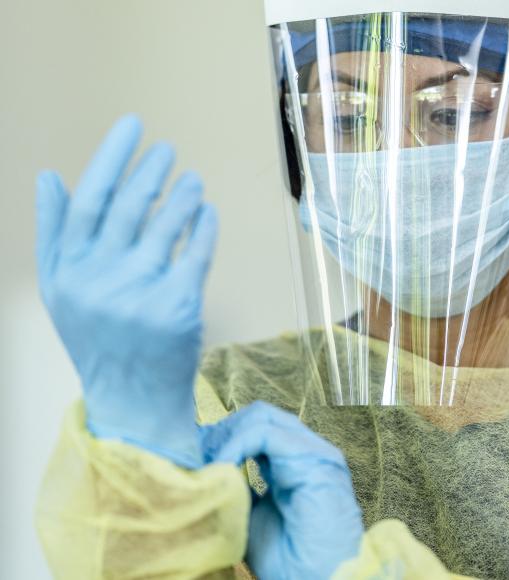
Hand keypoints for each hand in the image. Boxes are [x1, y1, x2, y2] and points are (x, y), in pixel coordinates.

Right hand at [36, 115, 217, 467]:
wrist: (132, 398)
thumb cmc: (98, 337)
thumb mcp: (61, 290)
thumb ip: (54, 233)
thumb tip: (48, 176)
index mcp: (69, 271)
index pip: (90, 199)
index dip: (112, 157)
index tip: (133, 125)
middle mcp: (100, 280)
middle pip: (129, 208)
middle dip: (151, 170)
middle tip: (168, 150)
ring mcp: (142, 295)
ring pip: (167, 226)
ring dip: (183, 195)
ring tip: (192, 180)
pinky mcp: (181, 309)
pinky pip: (197, 254)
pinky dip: (204, 227)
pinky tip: (208, 211)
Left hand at [203, 402, 363, 579]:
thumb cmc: (288, 559)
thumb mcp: (251, 513)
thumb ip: (236, 485)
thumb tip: (207, 464)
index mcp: (294, 462)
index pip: (257, 427)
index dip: (225, 434)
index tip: (196, 452)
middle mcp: (306, 450)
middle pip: (259, 416)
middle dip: (225, 430)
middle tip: (198, 452)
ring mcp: (313, 451)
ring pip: (262, 418)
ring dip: (228, 435)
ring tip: (208, 459)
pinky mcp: (314, 459)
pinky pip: (266, 435)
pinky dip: (238, 443)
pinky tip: (223, 463)